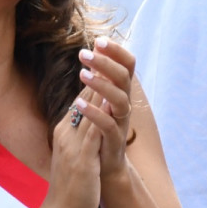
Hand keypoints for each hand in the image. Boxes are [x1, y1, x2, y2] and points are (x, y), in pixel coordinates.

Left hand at [74, 37, 135, 181]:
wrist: (104, 167)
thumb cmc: (99, 130)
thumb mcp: (99, 100)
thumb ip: (99, 78)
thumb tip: (94, 49)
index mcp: (120, 92)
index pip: (126, 65)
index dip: (116, 51)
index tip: (99, 40)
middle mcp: (124, 104)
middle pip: (123, 77)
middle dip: (105, 62)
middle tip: (83, 53)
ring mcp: (121, 122)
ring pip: (119, 98)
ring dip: (101, 84)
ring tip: (82, 74)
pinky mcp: (114, 140)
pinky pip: (109, 124)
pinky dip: (95, 113)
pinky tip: (80, 104)